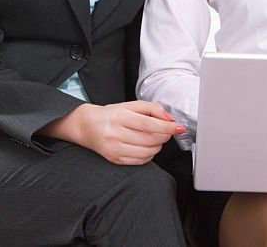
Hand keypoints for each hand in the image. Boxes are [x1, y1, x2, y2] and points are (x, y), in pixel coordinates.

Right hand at [45, 100, 184, 164]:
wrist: (88, 126)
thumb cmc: (112, 115)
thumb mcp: (131, 105)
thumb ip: (152, 108)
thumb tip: (169, 118)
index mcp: (120, 117)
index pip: (149, 125)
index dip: (167, 127)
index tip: (178, 127)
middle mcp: (116, 134)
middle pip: (150, 139)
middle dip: (165, 136)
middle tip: (167, 130)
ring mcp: (114, 149)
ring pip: (148, 151)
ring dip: (158, 145)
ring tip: (155, 137)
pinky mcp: (115, 159)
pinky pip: (141, 161)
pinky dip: (150, 154)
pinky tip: (146, 146)